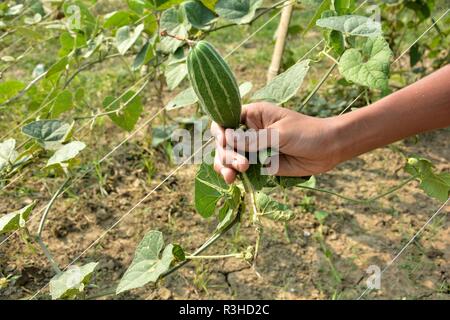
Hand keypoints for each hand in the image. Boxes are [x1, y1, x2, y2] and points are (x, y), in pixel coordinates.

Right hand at [210, 102, 340, 183]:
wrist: (328, 149)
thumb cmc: (307, 133)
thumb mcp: (279, 133)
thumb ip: (253, 140)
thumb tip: (228, 140)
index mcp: (252, 115)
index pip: (225, 119)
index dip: (219, 131)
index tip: (223, 142)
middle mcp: (248, 131)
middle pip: (224, 142)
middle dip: (226, 154)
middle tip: (243, 165)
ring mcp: (252, 149)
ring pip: (228, 157)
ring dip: (225, 166)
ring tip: (232, 177)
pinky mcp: (259, 165)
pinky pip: (239, 170)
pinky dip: (233, 175)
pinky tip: (233, 181)